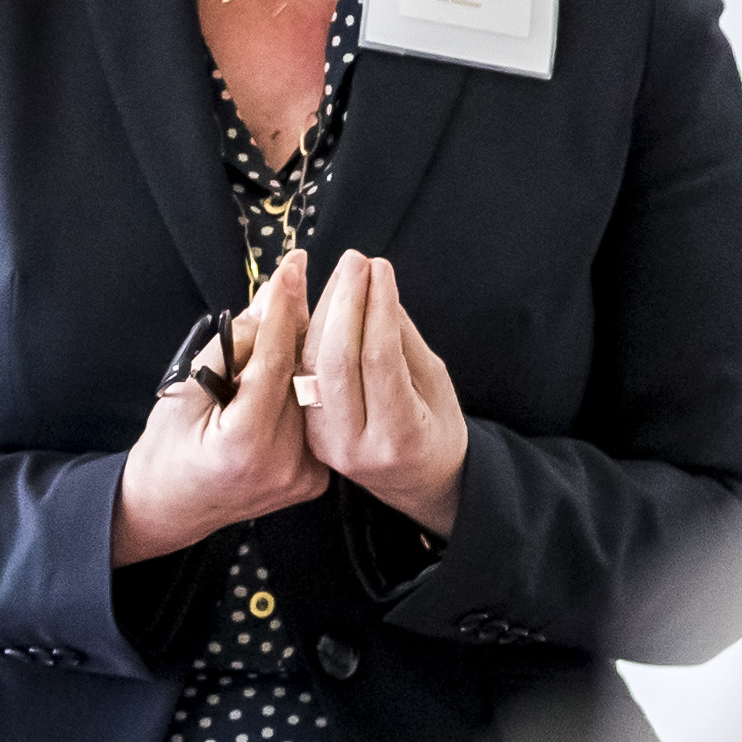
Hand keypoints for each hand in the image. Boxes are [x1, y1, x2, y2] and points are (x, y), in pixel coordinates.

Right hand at [113, 254, 331, 564]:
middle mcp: (282, 465)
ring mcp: (303, 477)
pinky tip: (301, 358)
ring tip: (294, 315)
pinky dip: (309, 383)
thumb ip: (230, 344)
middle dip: (299, 322)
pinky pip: (317, 415)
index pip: (276, 360)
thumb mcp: (184, 389)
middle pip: (303, 373)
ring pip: (316, 392)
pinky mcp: (315, 480)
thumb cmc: (168, 444)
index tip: (293, 265)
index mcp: (244, 446)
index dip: (284, 308)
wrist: (173, 505)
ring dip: (308, 349)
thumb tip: (272, 298)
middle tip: (296, 279)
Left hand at [302, 248, 467, 537]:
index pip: (379, 358)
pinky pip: (305, 377)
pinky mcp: (310, 437)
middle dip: (345, 301)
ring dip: (323, 312)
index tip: (381, 266)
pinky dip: (311, 336)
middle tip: (356, 260)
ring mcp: (327, 446)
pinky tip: (323, 304)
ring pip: (314, 366)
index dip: (378, 307)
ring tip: (342, 273)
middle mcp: (356, 447)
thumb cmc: (437, 427)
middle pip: (337, 360)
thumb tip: (375, 288)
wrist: (419, 482)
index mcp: (398, 436)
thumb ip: (403, 340)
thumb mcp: (436, 384)